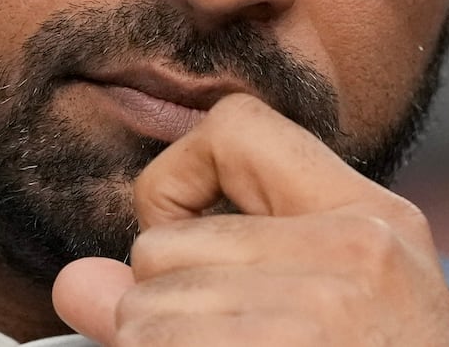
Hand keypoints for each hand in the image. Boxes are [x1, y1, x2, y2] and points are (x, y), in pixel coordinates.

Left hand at [52, 93, 448, 345]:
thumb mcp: (341, 309)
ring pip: (139, 313)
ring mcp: (307, 319)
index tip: (186, 233)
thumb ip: (216, 272)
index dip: (180, 179)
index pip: (234, 129)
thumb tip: (78, 282)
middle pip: (162, 246)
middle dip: (168, 307)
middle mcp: (345, 257)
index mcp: (370, 220)